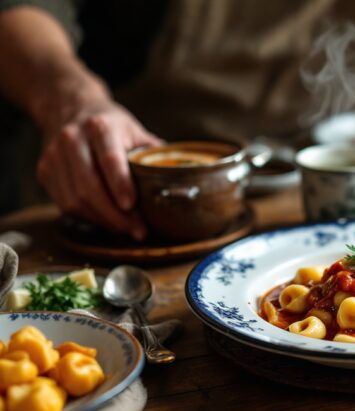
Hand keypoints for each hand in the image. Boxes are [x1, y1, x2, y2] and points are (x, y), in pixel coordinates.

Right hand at [36, 97, 159, 239]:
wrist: (70, 108)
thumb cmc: (112, 126)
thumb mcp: (137, 131)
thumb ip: (155, 155)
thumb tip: (183, 181)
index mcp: (101, 126)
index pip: (110, 158)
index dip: (120, 184)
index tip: (133, 205)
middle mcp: (72, 139)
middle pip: (90, 186)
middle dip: (116, 215)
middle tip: (137, 230)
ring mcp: (54, 156)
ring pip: (75, 200)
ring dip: (104, 221)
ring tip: (127, 229)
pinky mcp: (44, 171)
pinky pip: (65, 205)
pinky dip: (89, 218)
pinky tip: (108, 220)